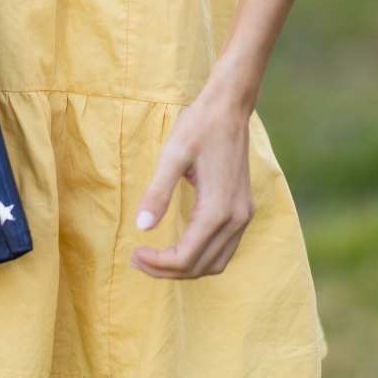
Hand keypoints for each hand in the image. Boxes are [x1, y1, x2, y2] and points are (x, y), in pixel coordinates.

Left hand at [129, 85, 255, 278]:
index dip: (158, 263)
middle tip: (137, 260)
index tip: (133, 253)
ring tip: (155, 259)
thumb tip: (141, 227)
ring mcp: (244, 215)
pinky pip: (225, 248)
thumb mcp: (172, 155)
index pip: (186, 256)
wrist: (229, 107)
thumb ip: (158, 192)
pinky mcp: (244, 209)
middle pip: (201, 266)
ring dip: (186, 268)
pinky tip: (181, 246)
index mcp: (218, 209)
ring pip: (216, 263)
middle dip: (167, 270)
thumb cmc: (199, 126)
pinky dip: (202, 257)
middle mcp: (236, 219)